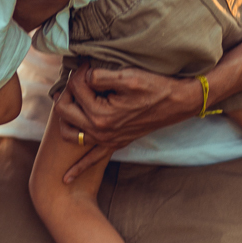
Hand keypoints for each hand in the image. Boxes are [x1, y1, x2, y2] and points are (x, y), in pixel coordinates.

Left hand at [55, 62, 199, 181]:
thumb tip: (82, 76)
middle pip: (64, 110)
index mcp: (101, 114)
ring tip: (70, 101)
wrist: (177, 103)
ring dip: (65, 118)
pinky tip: (66, 178)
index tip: (88, 65)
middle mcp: (101, 131)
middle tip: (78, 79)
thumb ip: (99, 76)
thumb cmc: (154, 87)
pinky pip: (92, 160)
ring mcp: (107, 140)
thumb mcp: (127, 76)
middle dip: (67, 91)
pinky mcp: (115, 143)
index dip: (79, 73)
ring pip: (70, 134)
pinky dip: (78, 168)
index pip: (75, 89)